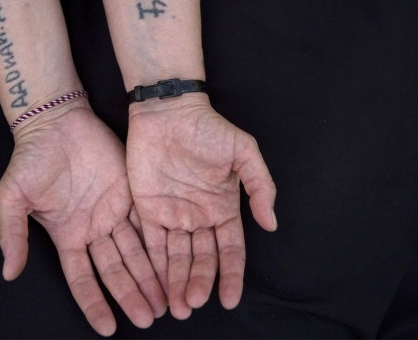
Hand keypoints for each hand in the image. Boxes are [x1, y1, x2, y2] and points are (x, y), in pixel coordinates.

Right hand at [0, 99, 166, 335]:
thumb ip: (13, 234)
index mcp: (68, 236)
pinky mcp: (131, 192)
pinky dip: (159, 243)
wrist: (55, 122)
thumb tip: (9, 274)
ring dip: (150, 276)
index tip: (108, 328)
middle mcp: (94, 229)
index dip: (95, 303)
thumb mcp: (12, 198)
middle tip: (150, 318)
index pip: (83, 279)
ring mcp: (114, 211)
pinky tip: (172, 263)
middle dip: (132, 295)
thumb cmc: (30, 159)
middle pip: (116, 271)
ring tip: (166, 301)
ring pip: (136, 251)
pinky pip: (148, 222)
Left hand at [126, 94, 276, 318]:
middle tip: (192, 304)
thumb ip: (260, 187)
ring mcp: (172, 215)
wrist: (168, 110)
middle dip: (198, 283)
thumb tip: (271, 224)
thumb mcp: (244, 152)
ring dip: (176, 283)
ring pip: (176, 258)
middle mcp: (199, 218)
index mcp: (223, 208)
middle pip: (201, 260)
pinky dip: (153, 266)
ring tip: (176, 307)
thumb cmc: (209, 129)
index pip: (230, 250)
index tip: (230, 300)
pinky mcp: (147, 210)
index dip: (231, 275)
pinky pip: (151, 243)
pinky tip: (155, 286)